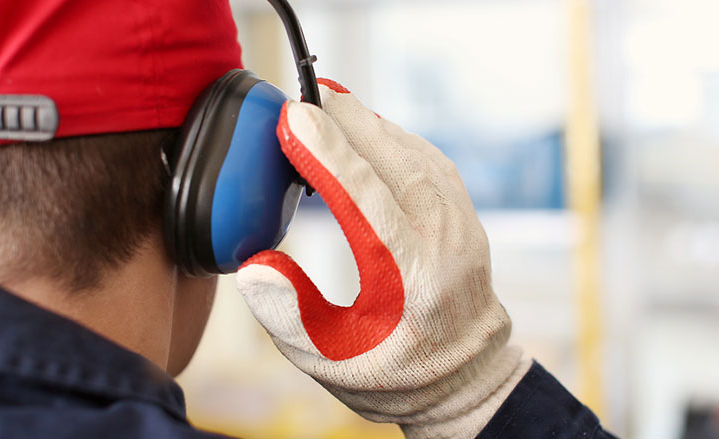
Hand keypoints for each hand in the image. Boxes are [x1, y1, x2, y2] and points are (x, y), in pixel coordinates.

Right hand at [237, 79, 530, 437]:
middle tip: (301, 97)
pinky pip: (427, 159)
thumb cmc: (394, 373)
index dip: (326, 152)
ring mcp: (460, 222)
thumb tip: (254, 262)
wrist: (464, 378)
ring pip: (412, 152)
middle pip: (391, 160)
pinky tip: (365, 131)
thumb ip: (288, 314)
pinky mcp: (462, 214)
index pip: (365, 198)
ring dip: (367, 124)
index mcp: (411, 275)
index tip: (293, 116)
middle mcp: (444, 239)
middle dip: (344, 122)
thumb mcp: (329, 360)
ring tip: (326, 107)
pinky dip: (392, 137)